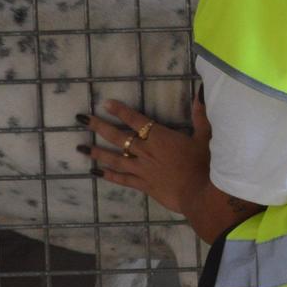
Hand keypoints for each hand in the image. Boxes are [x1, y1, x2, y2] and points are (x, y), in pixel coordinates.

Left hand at [84, 98, 207, 215]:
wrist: (200, 195)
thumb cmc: (204, 165)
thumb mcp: (205, 137)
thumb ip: (200, 115)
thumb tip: (200, 92)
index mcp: (160, 137)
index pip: (136, 120)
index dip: (120, 111)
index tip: (106, 104)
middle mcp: (146, 152)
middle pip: (118, 137)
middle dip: (99, 126)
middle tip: (82, 120)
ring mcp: (142, 169)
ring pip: (114, 159)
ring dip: (97, 152)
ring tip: (81, 148)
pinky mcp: (143, 185)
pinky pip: (122, 179)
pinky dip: (108, 175)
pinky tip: (96, 172)